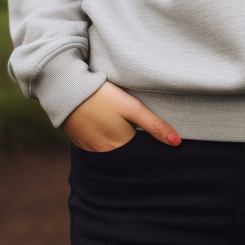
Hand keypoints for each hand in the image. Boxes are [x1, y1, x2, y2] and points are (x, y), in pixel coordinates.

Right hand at [62, 80, 181, 151]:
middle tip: (141, 133)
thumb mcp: (132, 107)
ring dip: (120, 145)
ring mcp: (90, 149)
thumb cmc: (103, 97)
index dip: (149, 149)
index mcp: (120, 148)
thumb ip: (155, 125)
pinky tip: (108, 128)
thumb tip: (178, 143)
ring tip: (124, 129)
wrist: (67, 88)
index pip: (140, 156)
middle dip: (135, 149)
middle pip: (126, 156)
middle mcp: (104, 154)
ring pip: (112, 152)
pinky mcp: (80, 142)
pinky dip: (105, 141)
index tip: (157, 142)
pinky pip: (98, 147)